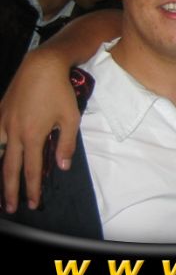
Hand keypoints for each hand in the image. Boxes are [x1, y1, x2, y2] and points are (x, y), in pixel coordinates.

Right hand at [0, 49, 79, 212]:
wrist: (41, 66)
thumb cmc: (60, 92)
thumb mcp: (70, 118)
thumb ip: (66, 144)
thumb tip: (62, 167)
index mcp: (33, 136)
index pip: (31, 169)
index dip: (32, 188)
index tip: (34, 203)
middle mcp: (14, 132)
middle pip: (9, 168)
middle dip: (10, 190)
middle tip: (10, 208)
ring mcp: (4, 122)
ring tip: (1, 186)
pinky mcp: (0, 111)